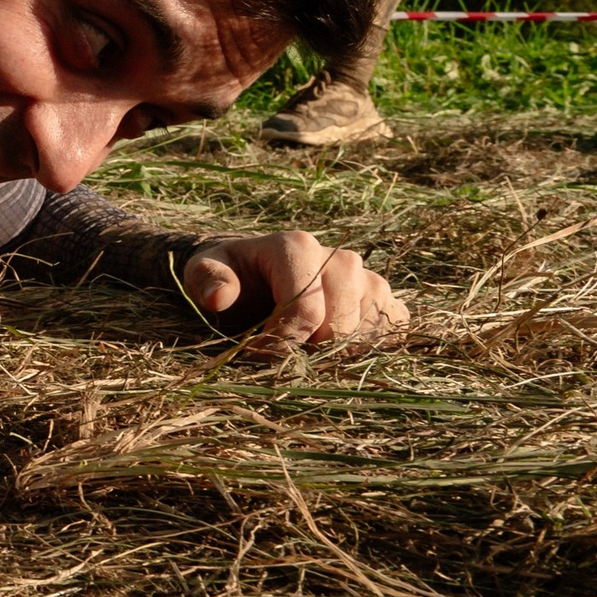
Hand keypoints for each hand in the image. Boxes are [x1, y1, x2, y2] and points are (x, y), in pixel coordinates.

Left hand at [181, 232, 405, 357]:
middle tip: (284, 349)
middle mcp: (340, 257)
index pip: (306, 310)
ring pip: (368, 329)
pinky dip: (371, 344)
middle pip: (340, 324)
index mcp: (297, 246)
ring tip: (306, 343)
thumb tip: (219, 298)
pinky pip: (392, 327)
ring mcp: (367, 277)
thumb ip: (208, 280)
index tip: (256, 350)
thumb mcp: (204, 271)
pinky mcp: (383, 297)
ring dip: (338, 349)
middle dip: (310, 348)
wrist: (258, 273)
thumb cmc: (232, 274)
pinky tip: (340, 346)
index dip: (282, 341)